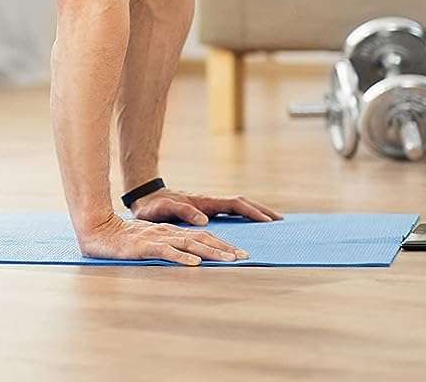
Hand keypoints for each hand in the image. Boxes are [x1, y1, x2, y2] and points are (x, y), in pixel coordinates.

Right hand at [77, 212, 248, 264]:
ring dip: (210, 252)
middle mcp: (166, 232)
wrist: (96, 230)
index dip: (221, 244)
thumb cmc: (121, 239)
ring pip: (188, 243)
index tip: (239, 253)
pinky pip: (165, 251)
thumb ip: (167, 245)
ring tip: (227, 260)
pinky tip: (193, 263)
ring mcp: (155, 238)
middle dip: (224, 248)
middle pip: (200, 239)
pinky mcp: (143, 246)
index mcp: (169, 231)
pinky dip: (181, 256)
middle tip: (244, 257)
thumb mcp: (148, 241)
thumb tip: (188, 256)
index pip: (200, 237)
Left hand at [129, 188, 284, 226]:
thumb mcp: (163, 209)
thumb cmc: (152, 206)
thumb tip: (204, 220)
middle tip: (280, 222)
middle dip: (261, 211)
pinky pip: (230, 213)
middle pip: (242, 203)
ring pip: (238, 207)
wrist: (144, 198)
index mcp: (204, 202)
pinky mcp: (206, 211)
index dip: (251, 211)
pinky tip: (250, 226)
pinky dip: (244, 216)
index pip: (234, 204)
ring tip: (272, 223)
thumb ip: (182, 211)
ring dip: (255, 212)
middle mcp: (210, 202)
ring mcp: (209, 206)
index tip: (267, 221)